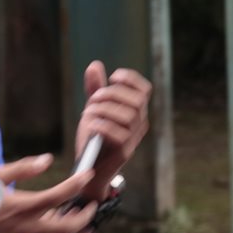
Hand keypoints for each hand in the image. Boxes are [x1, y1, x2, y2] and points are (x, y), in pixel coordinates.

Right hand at [0, 155, 98, 232]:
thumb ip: (23, 168)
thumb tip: (47, 159)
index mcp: (22, 206)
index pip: (59, 196)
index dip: (77, 184)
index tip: (87, 174)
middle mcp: (26, 226)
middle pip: (67, 228)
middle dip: (85, 216)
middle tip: (91, 204)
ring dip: (72, 228)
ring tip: (76, 214)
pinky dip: (55, 232)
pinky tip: (53, 220)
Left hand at [76, 61, 150, 197]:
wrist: (90, 168)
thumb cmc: (95, 136)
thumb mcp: (95, 108)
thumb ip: (95, 88)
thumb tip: (95, 65)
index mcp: (135, 111)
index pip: (144, 90)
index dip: (130, 79)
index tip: (112, 77)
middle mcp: (139, 124)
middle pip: (136, 101)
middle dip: (112, 94)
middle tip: (94, 98)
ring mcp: (134, 138)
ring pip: (128, 116)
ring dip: (104, 109)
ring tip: (89, 112)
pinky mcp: (124, 152)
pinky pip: (119, 134)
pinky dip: (101, 125)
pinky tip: (90, 124)